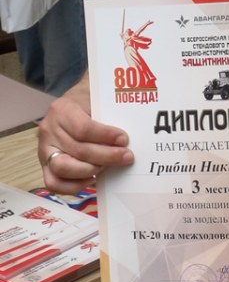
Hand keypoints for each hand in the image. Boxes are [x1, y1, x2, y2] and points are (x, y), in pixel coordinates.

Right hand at [37, 75, 133, 193]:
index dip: (105, 136)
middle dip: (105, 156)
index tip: (124, 139)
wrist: (72, 102)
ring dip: (91, 170)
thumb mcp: (95, 96)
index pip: (83, 128)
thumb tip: (130, 128)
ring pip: (63, 168)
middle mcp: (49, 130)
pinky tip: (93, 178)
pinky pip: (54, 183)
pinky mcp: (45, 166)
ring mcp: (44, 150)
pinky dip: (74, 185)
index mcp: (61, 109)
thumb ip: (106, 110)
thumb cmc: (87, 100)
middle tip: (126, 156)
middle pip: (77, 150)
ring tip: (109, 167)